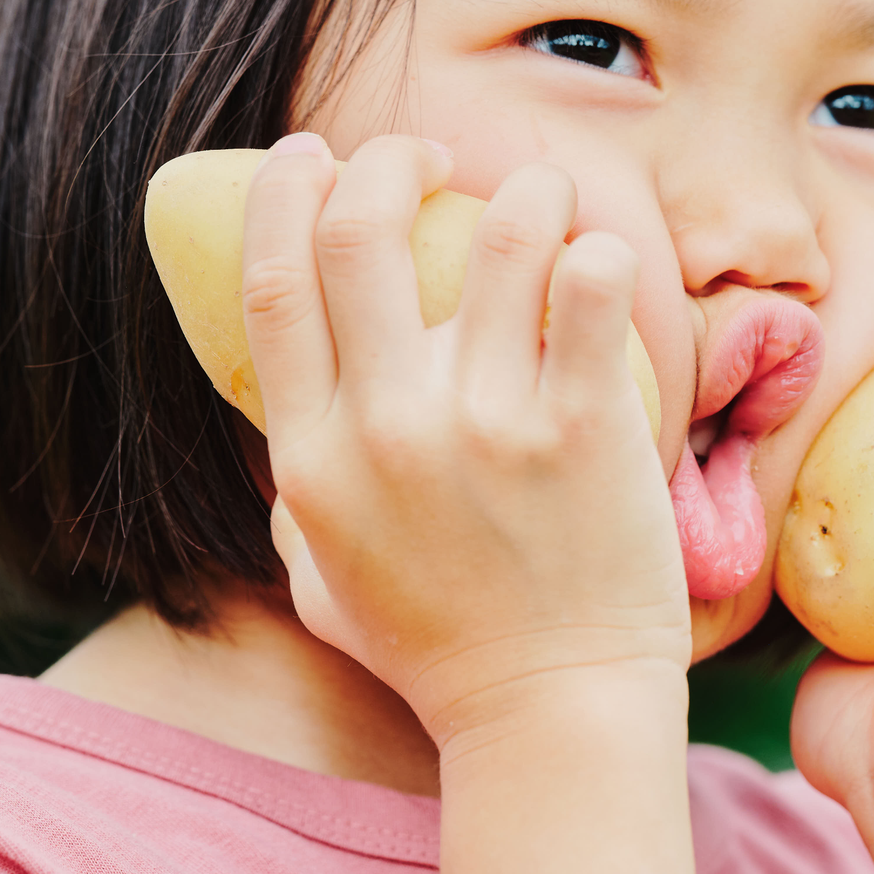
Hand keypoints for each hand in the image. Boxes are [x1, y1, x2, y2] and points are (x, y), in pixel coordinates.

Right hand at [242, 133, 689, 746]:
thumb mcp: (318, 576)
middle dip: (390, 160)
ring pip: (499, 231)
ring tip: (542, 202)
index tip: (315, 158)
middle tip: (430, 157)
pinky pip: (593, 282)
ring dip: (524, 191)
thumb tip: (287, 410)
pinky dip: (601, 251)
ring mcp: (485, 424)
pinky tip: (603, 267)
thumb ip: (294, 492)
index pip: (271, 284)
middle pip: (361, 229)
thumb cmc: (437, 652)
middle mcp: (387, 429)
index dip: (286, 196)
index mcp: (311, 459)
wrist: (550, 716)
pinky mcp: (581, 428)